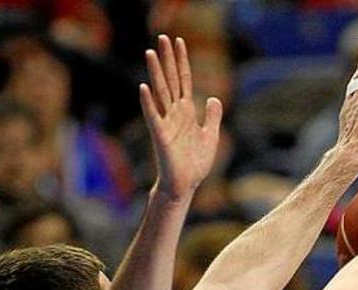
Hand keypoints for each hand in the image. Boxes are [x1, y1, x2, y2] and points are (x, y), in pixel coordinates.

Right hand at [140, 35, 222, 199]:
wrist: (186, 185)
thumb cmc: (195, 163)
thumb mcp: (210, 136)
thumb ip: (212, 116)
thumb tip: (214, 98)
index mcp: (186, 112)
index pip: (184, 80)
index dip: (182, 61)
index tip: (178, 41)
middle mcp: (174, 113)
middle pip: (170, 80)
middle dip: (167, 59)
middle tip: (162, 37)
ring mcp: (166, 123)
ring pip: (161, 93)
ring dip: (156, 73)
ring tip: (150, 53)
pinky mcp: (160, 136)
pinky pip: (153, 116)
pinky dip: (148, 102)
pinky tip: (143, 88)